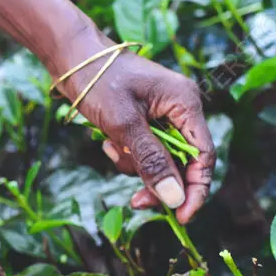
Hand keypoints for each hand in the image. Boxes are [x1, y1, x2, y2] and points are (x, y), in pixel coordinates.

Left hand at [56, 27, 215, 223]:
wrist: (71, 58)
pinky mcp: (144, 121)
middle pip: (181, 162)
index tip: (181, 217)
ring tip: (110, 147)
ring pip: (159, 160)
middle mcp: (180, 110)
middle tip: (135, 202)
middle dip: (157, 180)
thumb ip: (151, 161)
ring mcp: (162, 116)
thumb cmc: (99, 82)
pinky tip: (107, 141)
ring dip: (135, 165)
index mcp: (186, 103)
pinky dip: (126, 154)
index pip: (203, 156)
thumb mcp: (124, 124)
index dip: (195, 189)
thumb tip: (174, 198)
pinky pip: (142, 151)